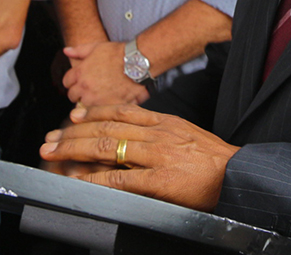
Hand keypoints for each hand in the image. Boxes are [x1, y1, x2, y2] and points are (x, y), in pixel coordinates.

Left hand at [39, 103, 238, 210]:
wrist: (239, 175)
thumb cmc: (214, 160)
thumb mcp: (187, 134)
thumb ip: (160, 133)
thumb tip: (133, 137)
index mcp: (165, 122)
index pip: (121, 111)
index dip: (93, 112)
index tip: (73, 115)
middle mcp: (158, 133)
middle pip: (107, 126)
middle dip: (74, 132)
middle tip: (51, 138)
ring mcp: (158, 155)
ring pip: (108, 146)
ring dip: (75, 149)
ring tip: (54, 153)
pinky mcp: (160, 180)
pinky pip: (121, 177)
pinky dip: (96, 178)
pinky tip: (80, 179)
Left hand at [62, 42, 148, 106]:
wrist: (137, 62)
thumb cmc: (118, 53)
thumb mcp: (96, 47)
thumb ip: (79, 50)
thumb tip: (66, 50)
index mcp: (80, 73)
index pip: (66, 82)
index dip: (72, 81)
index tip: (79, 81)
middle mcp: (85, 88)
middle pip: (72, 96)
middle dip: (78, 93)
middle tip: (89, 89)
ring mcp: (96, 99)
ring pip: (84, 106)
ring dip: (89, 102)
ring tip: (99, 96)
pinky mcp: (108, 106)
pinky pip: (99, 112)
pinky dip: (102, 108)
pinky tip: (108, 101)